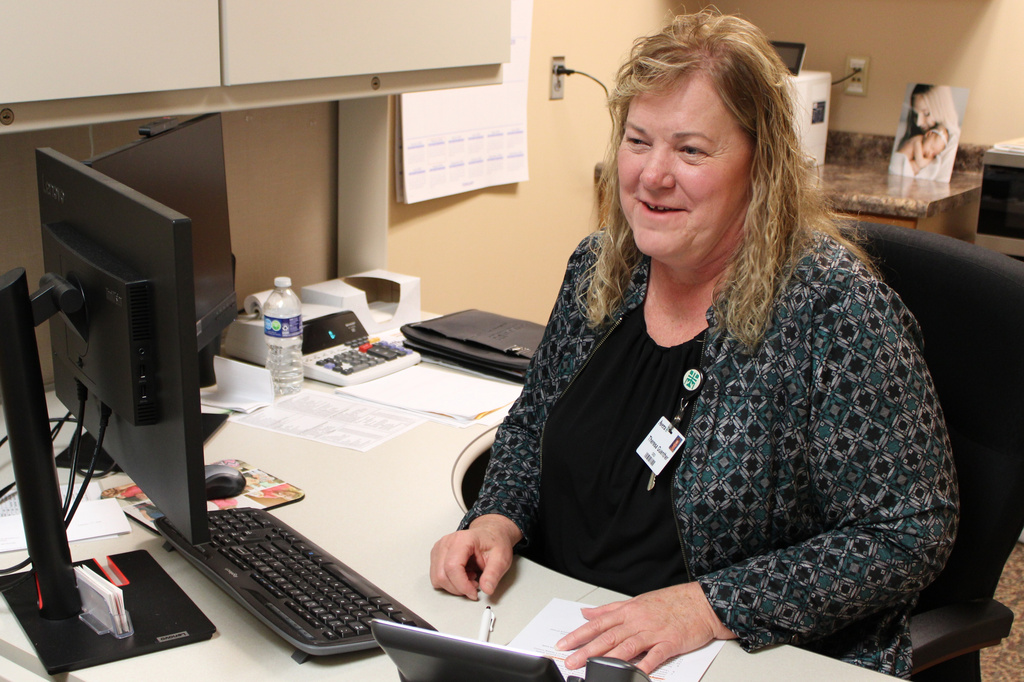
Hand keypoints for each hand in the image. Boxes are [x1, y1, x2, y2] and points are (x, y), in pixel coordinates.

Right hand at [429, 514, 521, 599]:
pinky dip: (449, 582)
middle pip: (442, 575)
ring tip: (469, 577)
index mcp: (463, 539)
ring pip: (437, 578)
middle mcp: (447, 542)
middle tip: (474, 585)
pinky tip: (462, 575)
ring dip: (453, 585)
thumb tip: (487, 589)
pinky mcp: (437, 555)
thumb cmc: (494, 542)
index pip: (452, 567)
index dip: (462, 585)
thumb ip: (493, 574)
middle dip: (458, 588)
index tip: (473, 593)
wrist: (490, 534)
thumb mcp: (501, 558)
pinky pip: (436, 576)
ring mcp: (440, 548)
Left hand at [556, 583, 735, 673]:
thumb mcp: (636, 601)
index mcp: (628, 610)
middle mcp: (638, 621)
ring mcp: (654, 632)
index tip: (563, 644)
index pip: (598, 623)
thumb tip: (587, 613)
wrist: (701, 602)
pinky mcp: (670, 643)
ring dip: (608, 659)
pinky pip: (655, 656)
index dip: (579, 634)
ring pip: (627, 646)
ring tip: (593, 668)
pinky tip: (636, 673)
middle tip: (570, 660)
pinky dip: (645, 664)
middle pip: (608, 637)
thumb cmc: (671, 602)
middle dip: (587, 650)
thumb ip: (610, 609)